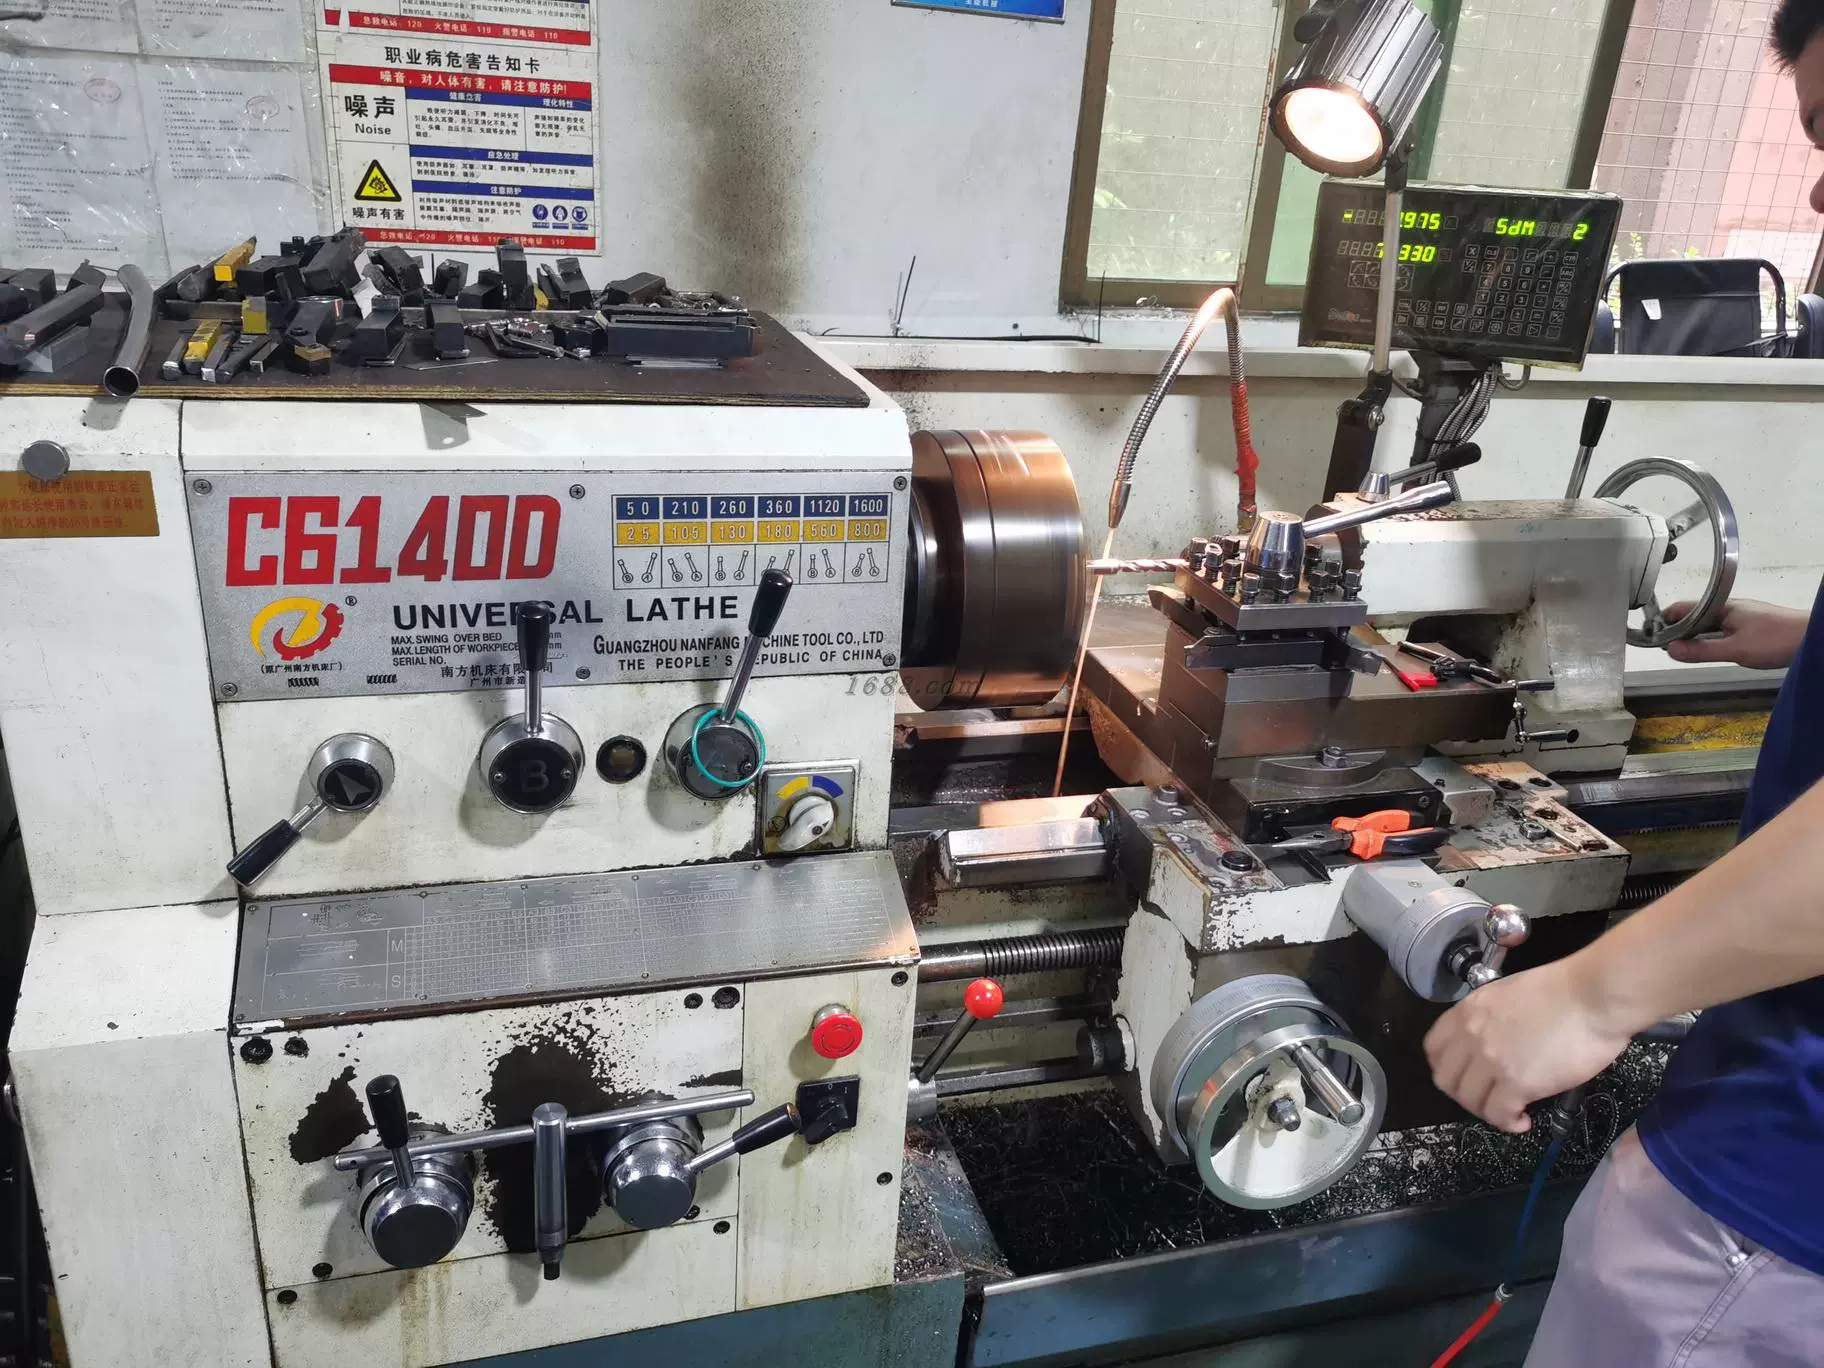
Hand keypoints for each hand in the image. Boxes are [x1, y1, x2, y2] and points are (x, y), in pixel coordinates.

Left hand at [1424, 957, 1632, 1132]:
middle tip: (1488, 1097)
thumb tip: (1496, 1042)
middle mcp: (1471, 1035)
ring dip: (1486, 1111)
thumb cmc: (1563, 990)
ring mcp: (1491, 1060)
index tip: (1466, 1076)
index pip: (1433, 1048)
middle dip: (1464, 1094)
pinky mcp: (1517, 1083)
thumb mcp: (1508, 994)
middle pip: (1445, 1079)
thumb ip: (1490, 1019)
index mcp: (1468, 1010)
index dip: (1446, 1067)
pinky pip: (1498, 1114)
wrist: (1593, 996)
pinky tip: (1524, 1120)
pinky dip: (1508, 1123)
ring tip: (1509, 1111)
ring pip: (1469, 1101)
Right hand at [1663, 598, 1808, 669]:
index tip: (1653, 638)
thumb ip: (1701, 651)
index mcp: (1722, 607)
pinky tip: (1714, 653)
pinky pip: (1722, 630)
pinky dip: (1712, 640)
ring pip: (1709, 625)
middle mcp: (1729, 608)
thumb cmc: (1774, 641)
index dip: (1664, 621)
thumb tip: (1669, 650)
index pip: (1682, 608)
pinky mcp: (1752, 626)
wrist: (1812, 638)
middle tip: (1670, 652)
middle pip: (1694, 617)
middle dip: (1679, 632)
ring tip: (1689, 655)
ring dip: (1697, 638)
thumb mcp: (1735, 650)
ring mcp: (1742, 616)